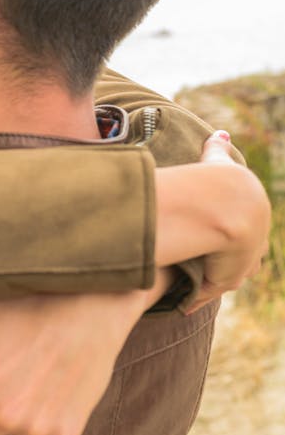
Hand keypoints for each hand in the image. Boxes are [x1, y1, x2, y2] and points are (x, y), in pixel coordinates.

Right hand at [185, 131, 269, 312]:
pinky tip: (181, 303)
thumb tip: (222, 132)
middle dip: (226, 262)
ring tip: (188, 288)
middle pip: (241, 259)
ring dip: (209, 281)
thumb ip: (218, 149)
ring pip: (225, 276)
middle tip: (204, 264)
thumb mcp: (217, 162)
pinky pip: (206, 291)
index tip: (218, 239)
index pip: (247, 234)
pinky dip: (194, 296)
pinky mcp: (225, 278)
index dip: (232, 237)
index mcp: (253, 217)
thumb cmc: (217, 179)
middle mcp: (253, 244)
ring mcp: (240, 264)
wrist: (224, 204)